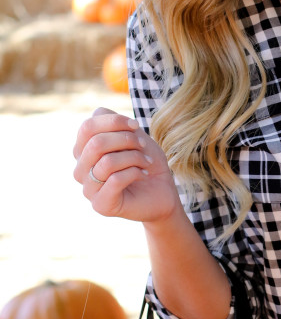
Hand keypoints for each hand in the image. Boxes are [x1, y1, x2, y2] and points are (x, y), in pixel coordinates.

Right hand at [73, 106, 181, 223]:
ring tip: (146, 161)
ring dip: (134, 157)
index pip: (87, 127)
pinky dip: (135, 172)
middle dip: (126, 140)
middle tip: (143, 146)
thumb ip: (113, 122)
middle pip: (96, 143)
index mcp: (83, 151)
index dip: (114, 121)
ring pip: (107, 162)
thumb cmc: (146, 162)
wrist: (163, 193)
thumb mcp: (133, 136)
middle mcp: (80, 170)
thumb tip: (98, 113)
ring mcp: (89, 189)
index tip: (136, 125)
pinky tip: (143, 174)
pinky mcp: (101, 205)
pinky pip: (115, 180)